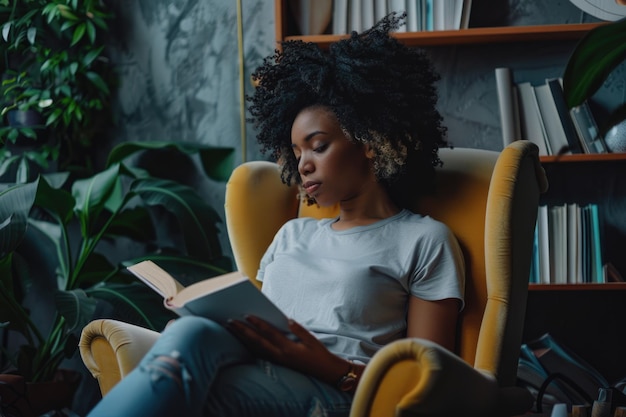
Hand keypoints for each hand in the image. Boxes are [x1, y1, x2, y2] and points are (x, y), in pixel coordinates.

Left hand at [226, 316, 349, 384]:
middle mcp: (279, 355)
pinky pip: (259, 353)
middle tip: (230, 322)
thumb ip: (299, 330)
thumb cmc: (318, 354)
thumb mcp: (312, 340)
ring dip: (242, 338)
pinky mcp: (277, 362)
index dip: (258, 324)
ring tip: (231, 329)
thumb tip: (287, 320)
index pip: (269, 333)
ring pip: (255, 348)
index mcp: (288, 348)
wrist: (324, 371)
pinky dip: (249, 346)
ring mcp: (277, 360)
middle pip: (257, 341)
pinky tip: (241, 339)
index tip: (247, 315)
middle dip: (243, 331)